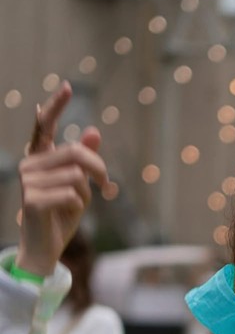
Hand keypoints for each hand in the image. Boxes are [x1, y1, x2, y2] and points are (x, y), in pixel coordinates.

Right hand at [16, 81, 108, 276]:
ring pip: (77, 176)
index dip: (55, 106)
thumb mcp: (79, 186)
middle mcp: (30, 164)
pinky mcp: (33, 199)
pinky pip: (72, 194)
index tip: (68, 86)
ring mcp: (28, 181)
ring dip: (87, 194)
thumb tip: (94, 131)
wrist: (46, 247)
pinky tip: (68, 214)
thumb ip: (84, 161)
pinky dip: (79, 206)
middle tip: (107, 187)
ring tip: (77, 206)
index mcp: (39, 158)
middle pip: (76, 153)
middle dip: (99, 169)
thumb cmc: (62, 215)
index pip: (44, 126)